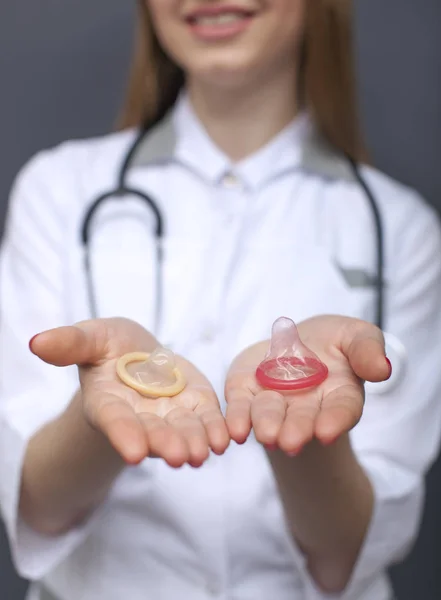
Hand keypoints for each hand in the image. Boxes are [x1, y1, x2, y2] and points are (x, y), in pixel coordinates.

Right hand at [30, 318, 228, 466]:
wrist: (139, 353)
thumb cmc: (109, 346)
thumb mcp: (91, 337)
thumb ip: (71, 343)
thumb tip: (37, 343)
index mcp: (108, 403)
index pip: (114, 421)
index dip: (123, 435)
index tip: (133, 452)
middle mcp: (139, 417)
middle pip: (152, 434)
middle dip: (165, 444)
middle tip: (180, 456)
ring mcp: (170, 415)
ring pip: (182, 432)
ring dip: (194, 443)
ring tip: (204, 452)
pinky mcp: (196, 406)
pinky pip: (207, 421)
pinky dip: (216, 431)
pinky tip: (226, 439)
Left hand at [225, 316, 390, 454]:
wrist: (295, 340)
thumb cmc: (332, 342)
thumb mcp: (355, 335)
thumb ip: (367, 349)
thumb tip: (382, 368)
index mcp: (339, 393)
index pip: (341, 409)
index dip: (335, 421)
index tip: (326, 433)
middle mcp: (305, 405)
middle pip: (302, 419)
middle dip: (297, 429)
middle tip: (290, 441)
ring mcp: (273, 400)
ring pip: (269, 415)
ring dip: (267, 426)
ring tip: (266, 435)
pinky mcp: (244, 392)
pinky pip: (240, 406)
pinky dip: (237, 418)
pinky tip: (236, 430)